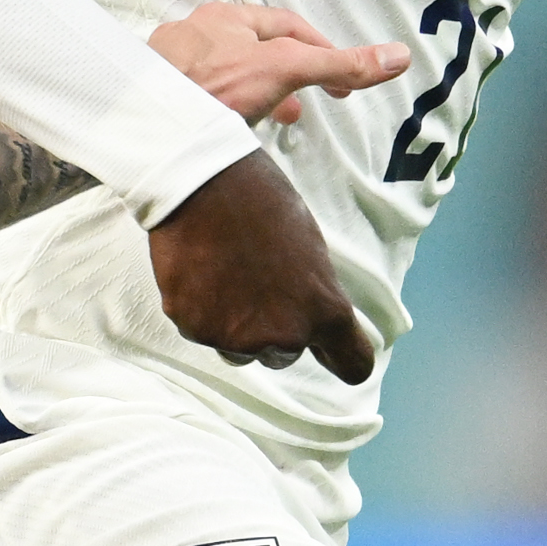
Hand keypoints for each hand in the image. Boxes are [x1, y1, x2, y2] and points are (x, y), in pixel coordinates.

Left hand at [144, 0, 405, 127]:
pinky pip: (195, 100)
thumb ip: (338, 64)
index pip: (285, 26)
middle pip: (251, 51)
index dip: (319, 51)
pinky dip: (220, 112)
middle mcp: (192, 35)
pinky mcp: (153, 100)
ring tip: (271, 123)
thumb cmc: (212, 86)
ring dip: (252, 95)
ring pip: (221, 75)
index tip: (339, 81)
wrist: (146, 126)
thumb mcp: (286, 70)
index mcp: (224, 17)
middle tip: (306, 106)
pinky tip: (225, 134)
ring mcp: (168, 68)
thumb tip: (398, 56)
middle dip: (285, 76)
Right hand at [146, 151, 372, 380]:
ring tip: (224, 273)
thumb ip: (312, 295)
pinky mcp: (194, 327)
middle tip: (255, 283)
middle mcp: (284, 335)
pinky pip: (200, 330)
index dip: (343, 359)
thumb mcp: (311, 249)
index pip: (352, 363)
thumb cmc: (263, 203)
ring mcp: (236, 337)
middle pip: (282, 356)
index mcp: (324, 311)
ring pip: (237, 350)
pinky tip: (199, 270)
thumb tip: (307, 315)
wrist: (203, 182)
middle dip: (271, 331)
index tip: (334, 356)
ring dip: (233, 325)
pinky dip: (199, 309)